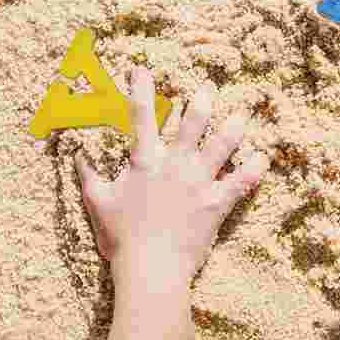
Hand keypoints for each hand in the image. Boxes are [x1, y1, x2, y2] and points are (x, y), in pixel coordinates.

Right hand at [77, 68, 268, 292]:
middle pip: (192, 122)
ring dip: (233, 128)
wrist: (151, 269)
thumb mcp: (97, 202)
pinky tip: (264, 159)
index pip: (141, 115)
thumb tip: (75, 153)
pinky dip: (254, 170)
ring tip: (240, 116)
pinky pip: (241, 182)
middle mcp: (174, 163)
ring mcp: (198, 182)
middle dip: (201, 101)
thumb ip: (87, 174)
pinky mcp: (216, 203)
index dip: (141, 88)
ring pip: (222, 145)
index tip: (142, 69)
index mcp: (145, 160)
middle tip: (208, 89)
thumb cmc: (121, 237)